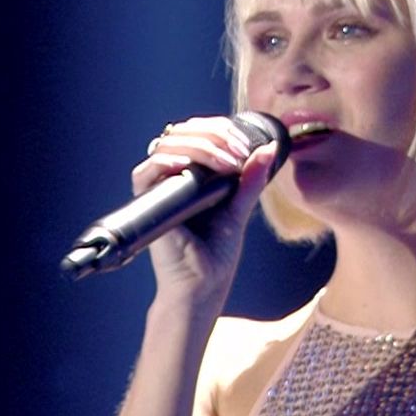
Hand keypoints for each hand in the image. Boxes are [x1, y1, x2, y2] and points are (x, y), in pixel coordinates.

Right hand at [130, 115, 281, 306]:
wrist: (202, 284)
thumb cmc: (216, 254)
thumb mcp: (238, 209)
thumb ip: (250, 180)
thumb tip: (269, 148)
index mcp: (193, 174)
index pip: (199, 134)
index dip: (221, 130)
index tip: (246, 147)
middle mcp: (173, 176)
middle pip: (183, 133)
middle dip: (215, 135)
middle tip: (238, 153)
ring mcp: (159, 188)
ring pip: (167, 145)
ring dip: (200, 146)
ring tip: (225, 162)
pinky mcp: (147, 203)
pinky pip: (146, 172)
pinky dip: (166, 162)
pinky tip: (189, 166)